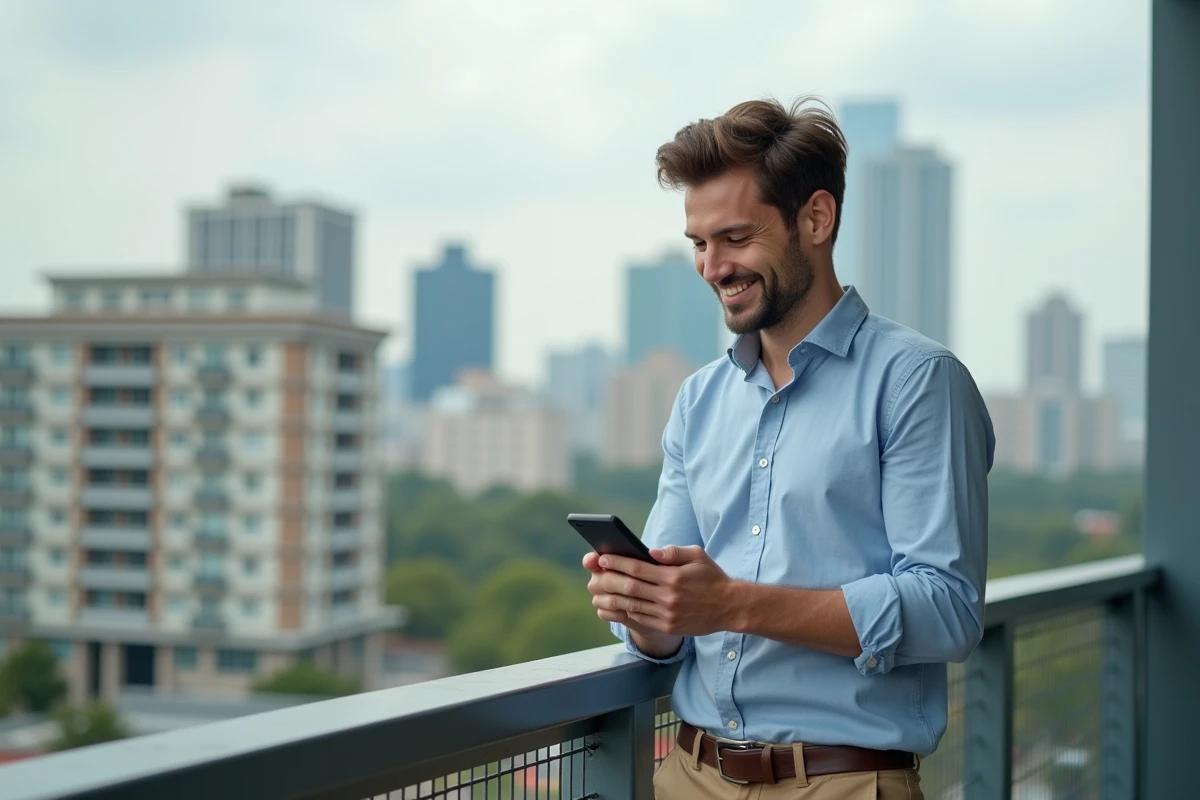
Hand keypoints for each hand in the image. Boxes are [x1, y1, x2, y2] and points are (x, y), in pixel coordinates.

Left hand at [584, 545, 737, 636]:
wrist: (729, 607)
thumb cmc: (711, 577)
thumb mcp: (697, 556)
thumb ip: (673, 552)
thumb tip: (650, 552)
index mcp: (674, 577)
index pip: (638, 568)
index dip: (617, 563)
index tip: (603, 558)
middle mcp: (669, 596)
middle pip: (630, 587)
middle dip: (608, 579)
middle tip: (595, 574)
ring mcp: (667, 614)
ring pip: (632, 605)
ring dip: (611, 598)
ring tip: (598, 591)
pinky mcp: (668, 626)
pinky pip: (640, 618)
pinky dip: (625, 611)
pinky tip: (615, 605)